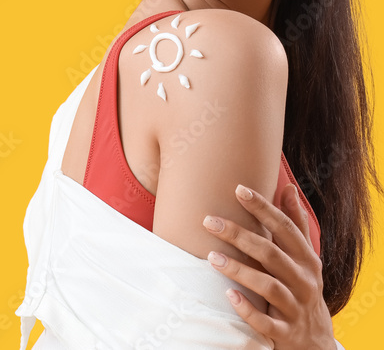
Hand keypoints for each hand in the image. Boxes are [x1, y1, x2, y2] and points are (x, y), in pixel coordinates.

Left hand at [202, 183, 334, 349]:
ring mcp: (295, 307)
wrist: (315, 340)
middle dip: (239, 235)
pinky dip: (247, 310)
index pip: (285, 228)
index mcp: (307, 259)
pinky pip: (266, 322)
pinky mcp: (284, 332)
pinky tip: (228, 295)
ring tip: (211, 257)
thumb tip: (290, 188)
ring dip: (240, 271)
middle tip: (208, 221)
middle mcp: (303, 281)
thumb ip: (297, 224)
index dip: (263, 208)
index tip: (238, 189)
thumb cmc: (302, 286)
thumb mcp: (305, 257)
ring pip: (268, 287)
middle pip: (271, 254)